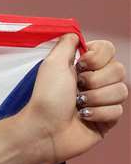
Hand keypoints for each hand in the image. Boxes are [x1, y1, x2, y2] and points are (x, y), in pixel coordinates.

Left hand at [21, 35, 125, 163]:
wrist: (43, 130)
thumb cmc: (46, 98)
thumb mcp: (52, 64)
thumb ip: (66, 44)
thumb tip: (75, 34)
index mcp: (85, 67)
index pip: (109, 50)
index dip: (98, 57)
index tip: (80, 65)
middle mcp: (97, 82)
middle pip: (119, 69)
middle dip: (95, 80)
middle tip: (76, 89)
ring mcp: (103, 101)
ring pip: (121, 91)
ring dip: (95, 98)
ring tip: (77, 105)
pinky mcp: (107, 120)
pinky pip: (118, 111)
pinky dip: (97, 114)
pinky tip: (83, 118)